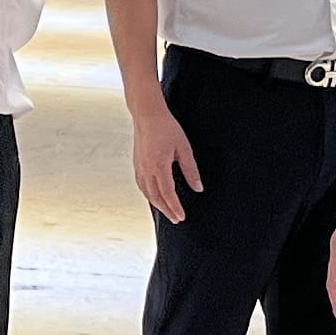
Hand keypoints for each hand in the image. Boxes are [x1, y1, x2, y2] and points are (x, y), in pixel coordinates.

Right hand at [125, 99, 201, 224]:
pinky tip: (153, 195)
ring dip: (157, 204)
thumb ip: (191, 170)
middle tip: (176, 219)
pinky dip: (148, 194)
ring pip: (147, 192)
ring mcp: (140, 167)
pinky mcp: (137, 163)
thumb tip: (198, 187)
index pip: (168, 194)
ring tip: (166, 211)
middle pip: (156, 197)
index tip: (181, 217)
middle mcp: (147, 169)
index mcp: (159, 166)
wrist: (147, 114)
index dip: (175, 207)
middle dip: (166, 210)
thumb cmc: (166, 128)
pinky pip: (141, 184)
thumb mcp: (184, 148)